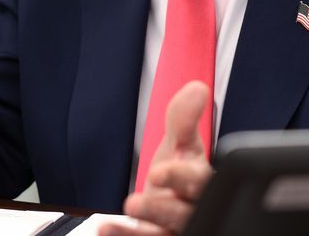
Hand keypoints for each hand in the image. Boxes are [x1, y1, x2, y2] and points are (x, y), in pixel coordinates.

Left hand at [100, 81, 213, 235]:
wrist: (170, 202)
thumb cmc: (179, 173)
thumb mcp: (181, 144)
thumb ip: (184, 119)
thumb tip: (196, 88)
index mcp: (204, 183)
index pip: (201, 182)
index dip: (181, 177)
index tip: (158, 170)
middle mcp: (195, 211)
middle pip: (185, 214)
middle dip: (159, 210)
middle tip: (133, 202)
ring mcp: (179, 230)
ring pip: (167, 234)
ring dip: (141, 233)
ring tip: (110, 223)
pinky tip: (105, 230)